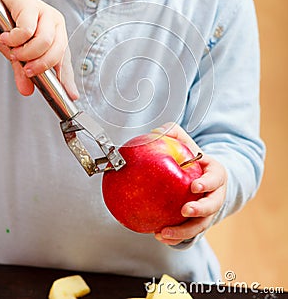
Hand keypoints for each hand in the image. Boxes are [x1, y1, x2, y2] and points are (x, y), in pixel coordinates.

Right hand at [0, 0, 78, 98]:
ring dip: (27, 52)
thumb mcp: (18, 52)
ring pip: (45, 41)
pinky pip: (27, 30)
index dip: (67, 78)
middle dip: (41, 65)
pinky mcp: (30, 5)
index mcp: (57, 35)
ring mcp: (44, 12)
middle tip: (27, 70)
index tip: (71, 95)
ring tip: (14, 52)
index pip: (65, 59)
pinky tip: (6, 38)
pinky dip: (15, 39)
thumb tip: (27, 90)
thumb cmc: (8, 25)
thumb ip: (24, 71)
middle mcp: (55, 23)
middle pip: (57, 51)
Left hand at [153, 122, 226, 245]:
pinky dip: (176, 238)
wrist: (204, 177)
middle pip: (212, 207)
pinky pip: (188, 234)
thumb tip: (155, 132)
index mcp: (215, 175)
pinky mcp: (197, 223)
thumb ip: (174, 134)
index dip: (207, 183)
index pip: (215, 179)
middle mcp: (215, 196)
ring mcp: (208, 213)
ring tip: (164, 233)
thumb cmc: (194, 159)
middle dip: (200, 210)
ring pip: (200, 226)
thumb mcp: (187, 143)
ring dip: (184, 231)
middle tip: (184, 211)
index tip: (194, 186)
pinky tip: (159, 236)